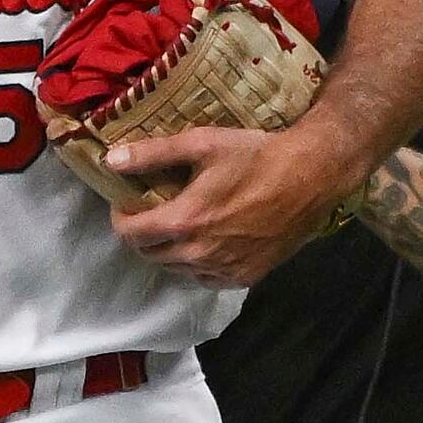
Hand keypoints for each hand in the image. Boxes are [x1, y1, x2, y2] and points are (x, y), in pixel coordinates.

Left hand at [107, 122, 357, 284]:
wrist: (312, 175)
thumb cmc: (257, 155)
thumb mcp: (203, 144)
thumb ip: (153, 154)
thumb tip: (110, 160)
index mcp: (184, 222)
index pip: (130, 234)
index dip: (121, 218)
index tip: (126, 203)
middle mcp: (199, 253)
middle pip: (150, 254)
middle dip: (142, 234)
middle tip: (151, 212)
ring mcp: (223, 269)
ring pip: (176, 269)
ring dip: (169, 250)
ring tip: (180, 224)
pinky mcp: (245, 277)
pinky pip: (206, 278)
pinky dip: (197, 264)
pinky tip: (207, 241)